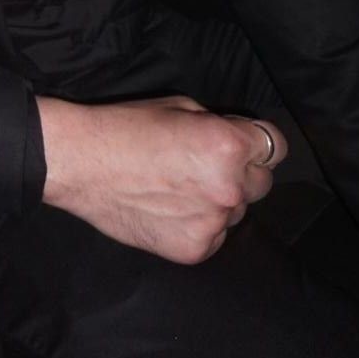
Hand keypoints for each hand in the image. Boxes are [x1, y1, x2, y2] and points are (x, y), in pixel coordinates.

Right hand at [37, 95, 286, 263]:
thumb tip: (240, 141)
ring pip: (236, 212)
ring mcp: (212, 224)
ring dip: (218, 201)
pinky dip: (198, 223)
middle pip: (263, 183)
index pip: (276, 145)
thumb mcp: (179, 107)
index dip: (256, 141)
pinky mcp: (194, 250)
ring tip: (177, 188)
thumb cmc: (126, 125)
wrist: (82, 163)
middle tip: (203, 164)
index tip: (241, 142)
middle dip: (241, 172)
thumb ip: (219, 127)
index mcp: (227, 147)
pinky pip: (214, 235)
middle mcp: (228, 189)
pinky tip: (168, 209)